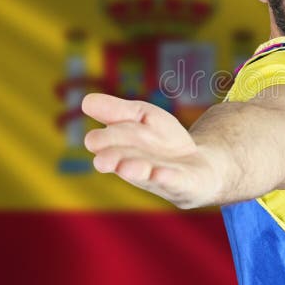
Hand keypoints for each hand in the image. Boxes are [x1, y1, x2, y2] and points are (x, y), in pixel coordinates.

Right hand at [82, 93, 215, 208]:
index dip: (104, 136)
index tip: (95, 139)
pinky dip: (165, 177)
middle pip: (119, 159)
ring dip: (135, 169)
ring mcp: (157, 176)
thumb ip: (116, 110)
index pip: (103, 141)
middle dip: (113, 157)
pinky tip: (160, 173)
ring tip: (129, 167)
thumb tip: (85, 101)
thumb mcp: (143, 116)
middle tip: (103, 161)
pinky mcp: (181, 183)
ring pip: (143, 173)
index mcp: (119, 148)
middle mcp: (134, 165)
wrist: (198, 165)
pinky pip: (172, 181)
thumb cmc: (163, 140)